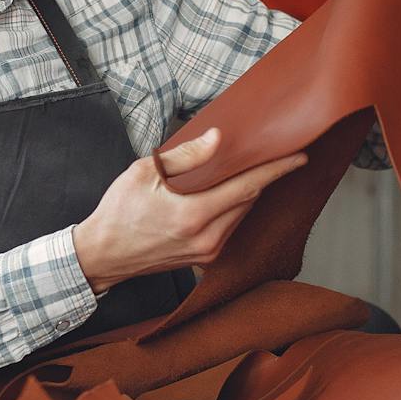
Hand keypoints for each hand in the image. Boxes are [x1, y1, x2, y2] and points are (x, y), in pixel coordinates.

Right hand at [72, 128, 308, 295]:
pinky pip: (231, 228)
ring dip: (246, 193)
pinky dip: (233, 208)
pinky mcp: (204, 260)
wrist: (102, 255)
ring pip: (242, 214)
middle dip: (261, 176)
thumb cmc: (118, 213)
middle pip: (249, 200)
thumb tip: (218, 139)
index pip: (247, 187)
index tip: (299, 156)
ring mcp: (207, 252)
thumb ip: (186, 156)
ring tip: (242, 170)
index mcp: (193, 215)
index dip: (276, 170)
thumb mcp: (145, 173)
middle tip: (268, 153)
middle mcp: (206, 238)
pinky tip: (224, 194)